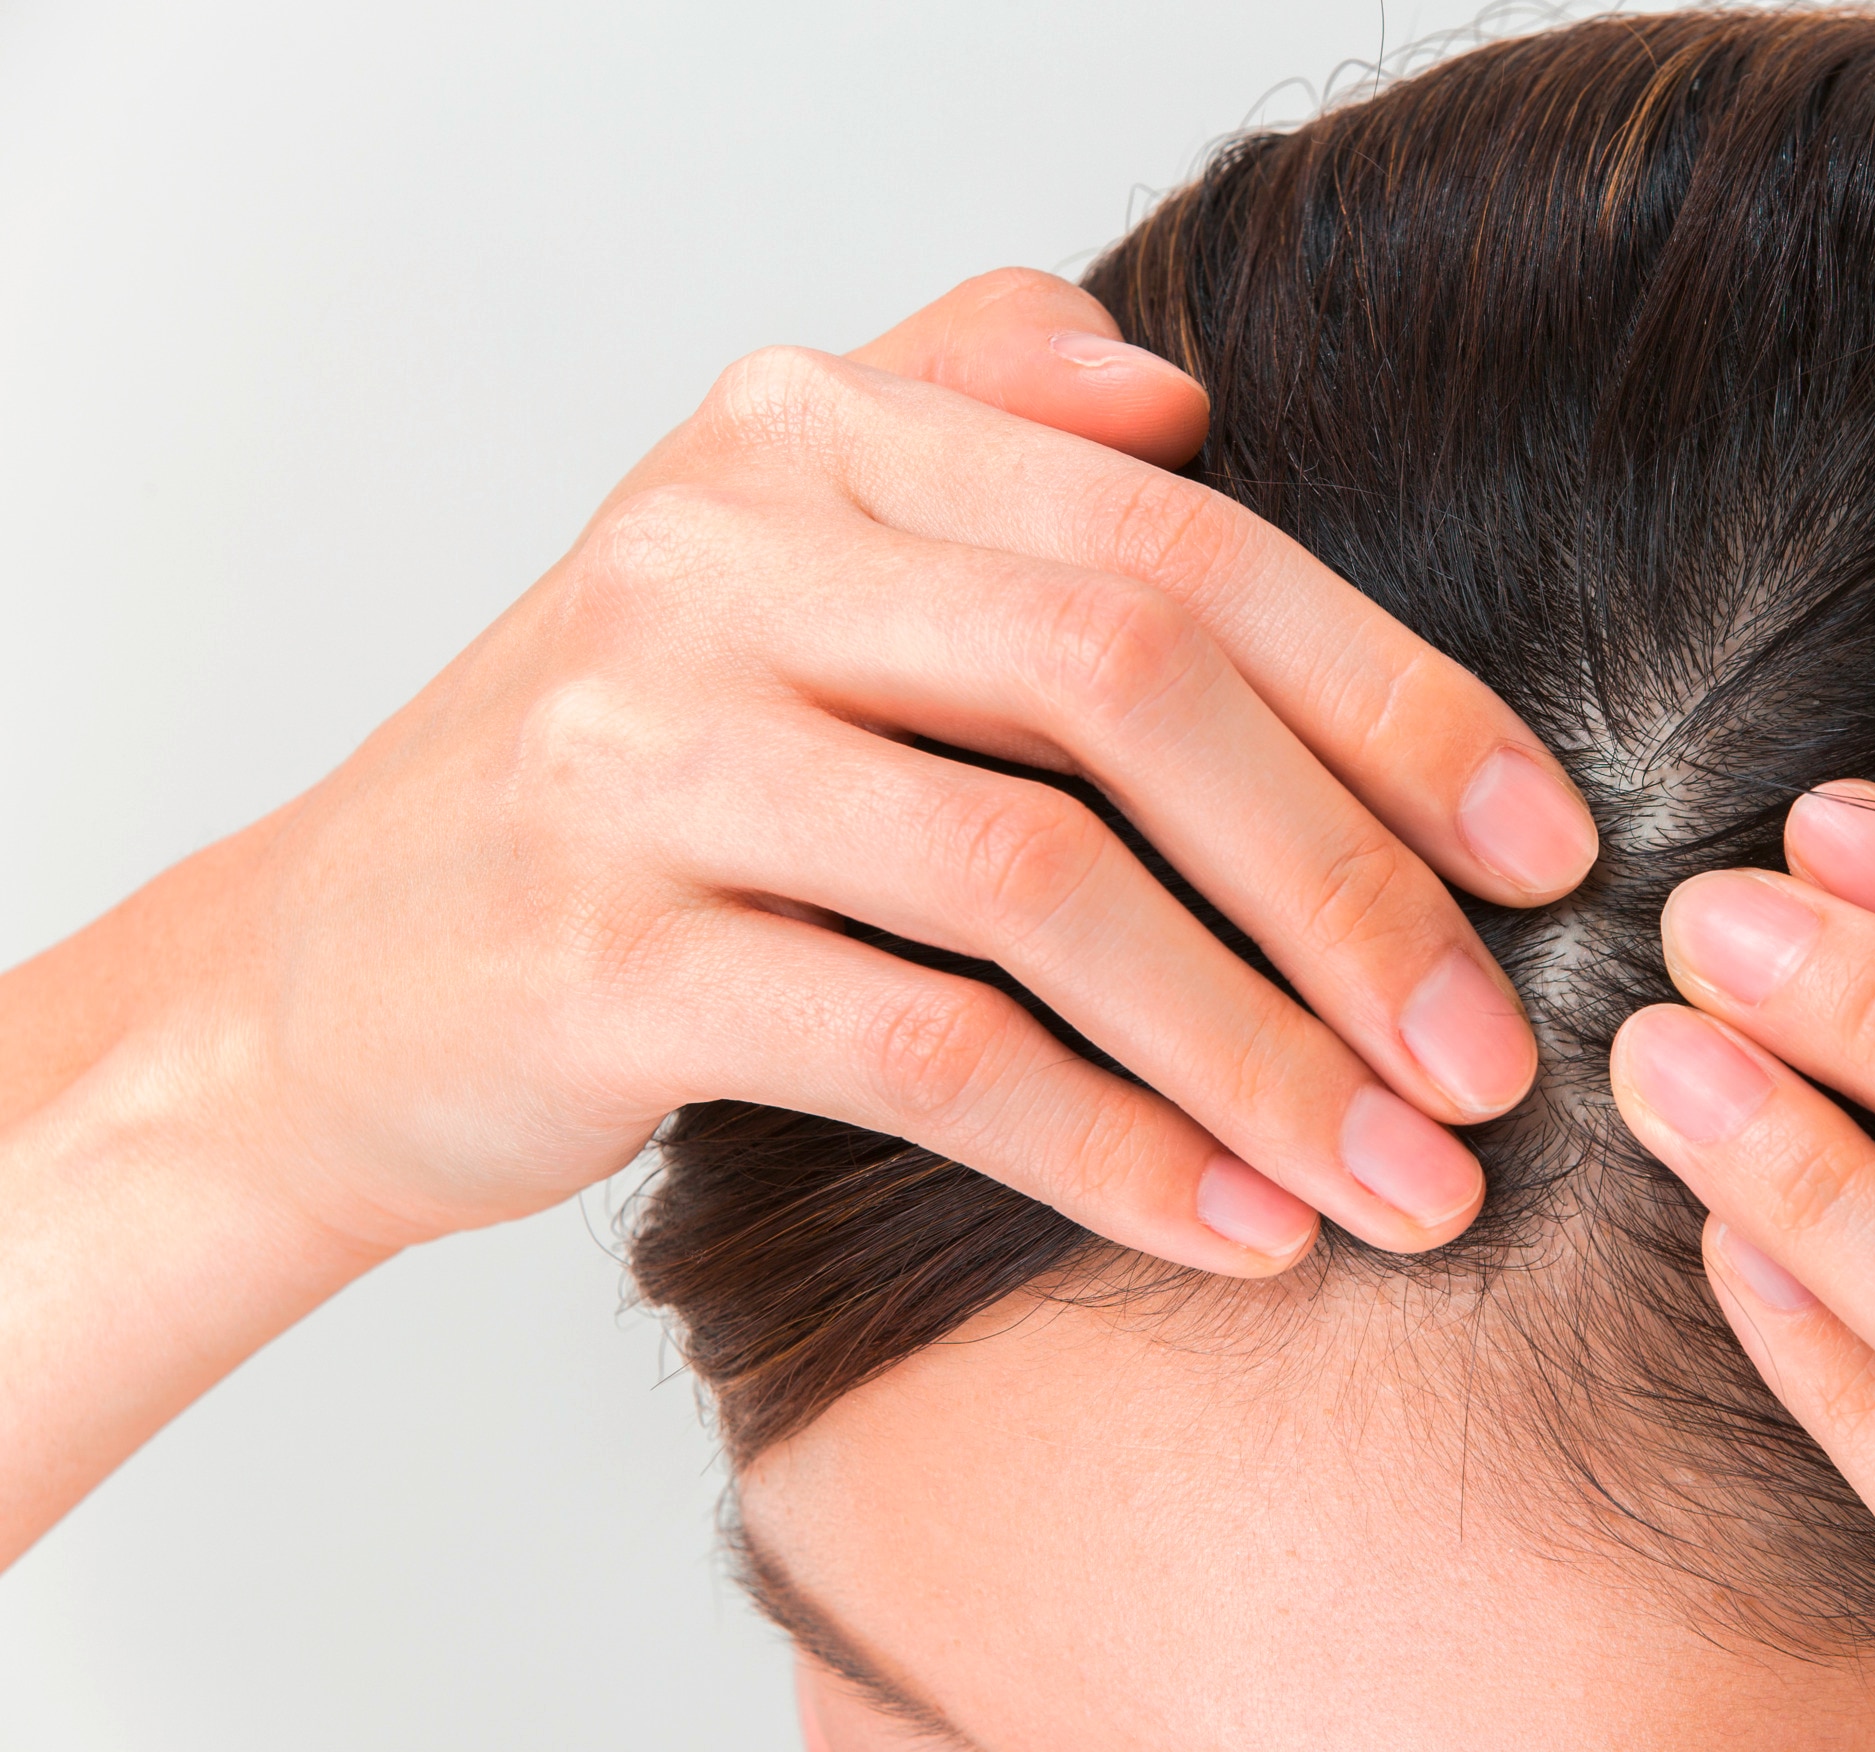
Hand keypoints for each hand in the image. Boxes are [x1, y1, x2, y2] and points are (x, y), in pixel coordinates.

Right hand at [98, 268, 1595, 1272]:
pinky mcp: (598, 954)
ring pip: (1041, 883)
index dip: (1392, 698)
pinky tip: (1236, 1231)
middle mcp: (717, 555)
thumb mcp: (767, 552)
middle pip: (1131, 686)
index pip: (1176, 540)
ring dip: (1261, 1049)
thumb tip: (1184, 394)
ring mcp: (644, 750)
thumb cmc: (621, 784)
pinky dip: (1113, 1152)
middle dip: (1351, 885)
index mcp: (807, 438)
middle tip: (1492, 1054)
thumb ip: (965, 414)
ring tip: (1402, 1179)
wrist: (326, 981)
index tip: (1545, 849)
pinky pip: (924, 1052)